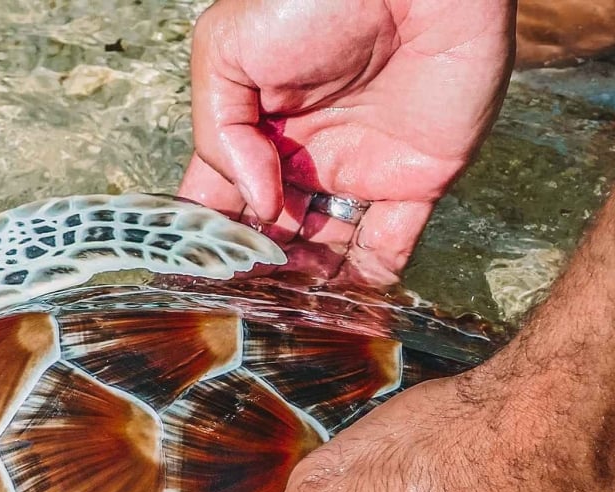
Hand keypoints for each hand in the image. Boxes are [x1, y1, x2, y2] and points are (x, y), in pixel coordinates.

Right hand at [178, 0, 512, 284]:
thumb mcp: (229, 49)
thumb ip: (220, 132)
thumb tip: (254, 204)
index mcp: (257, 128)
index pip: (222, 197)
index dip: (208, 236)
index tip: (196, 275)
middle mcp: (305, 158)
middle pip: (275, 235)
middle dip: (260, 272)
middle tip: (246, 306)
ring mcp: (362, 172)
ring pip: (328, 251)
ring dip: (309, 288)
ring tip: (288, 319)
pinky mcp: (418, 182)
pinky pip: (392, 247)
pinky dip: (371, 285)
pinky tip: (344, 312)